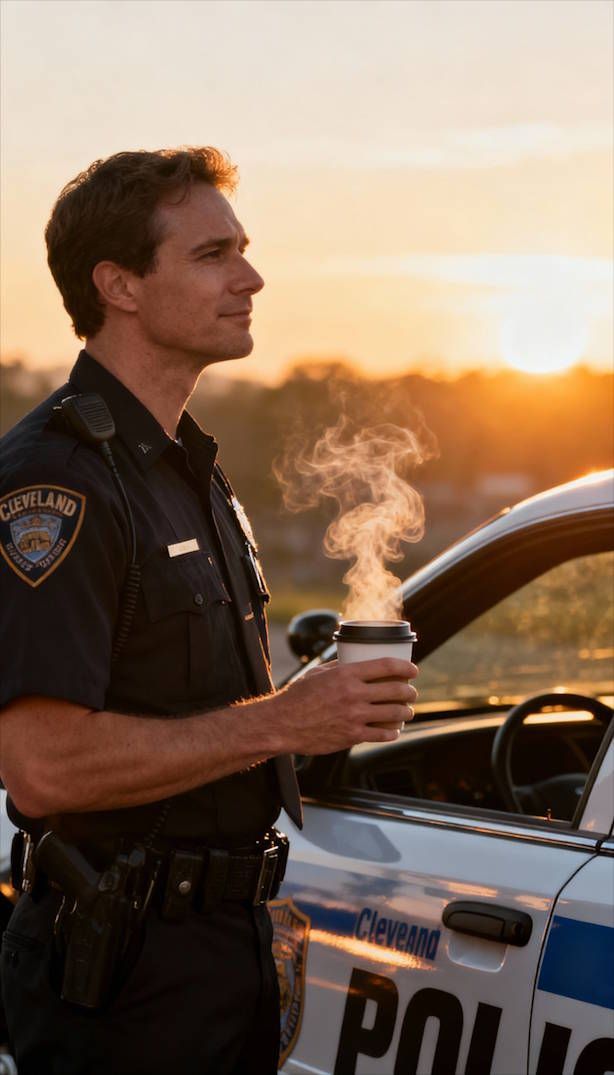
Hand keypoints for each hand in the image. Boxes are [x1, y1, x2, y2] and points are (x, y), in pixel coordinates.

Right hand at [269, 657, 417, 754]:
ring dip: (406, 712)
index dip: (405, 667)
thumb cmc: (297, 697)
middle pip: (395, 690)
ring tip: (407, 711)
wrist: (282, 724)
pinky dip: (392, 732)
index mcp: (346, 674)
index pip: (386, 665)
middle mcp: (353, 694)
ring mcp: (354, 716)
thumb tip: (354, 662)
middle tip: (411, 692)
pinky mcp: (352, 736)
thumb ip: (339, 668)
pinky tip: (394, 730)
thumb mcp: (317, 674)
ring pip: (394, 713)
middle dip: (410, 691)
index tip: (413, 670)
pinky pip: (382, 734)